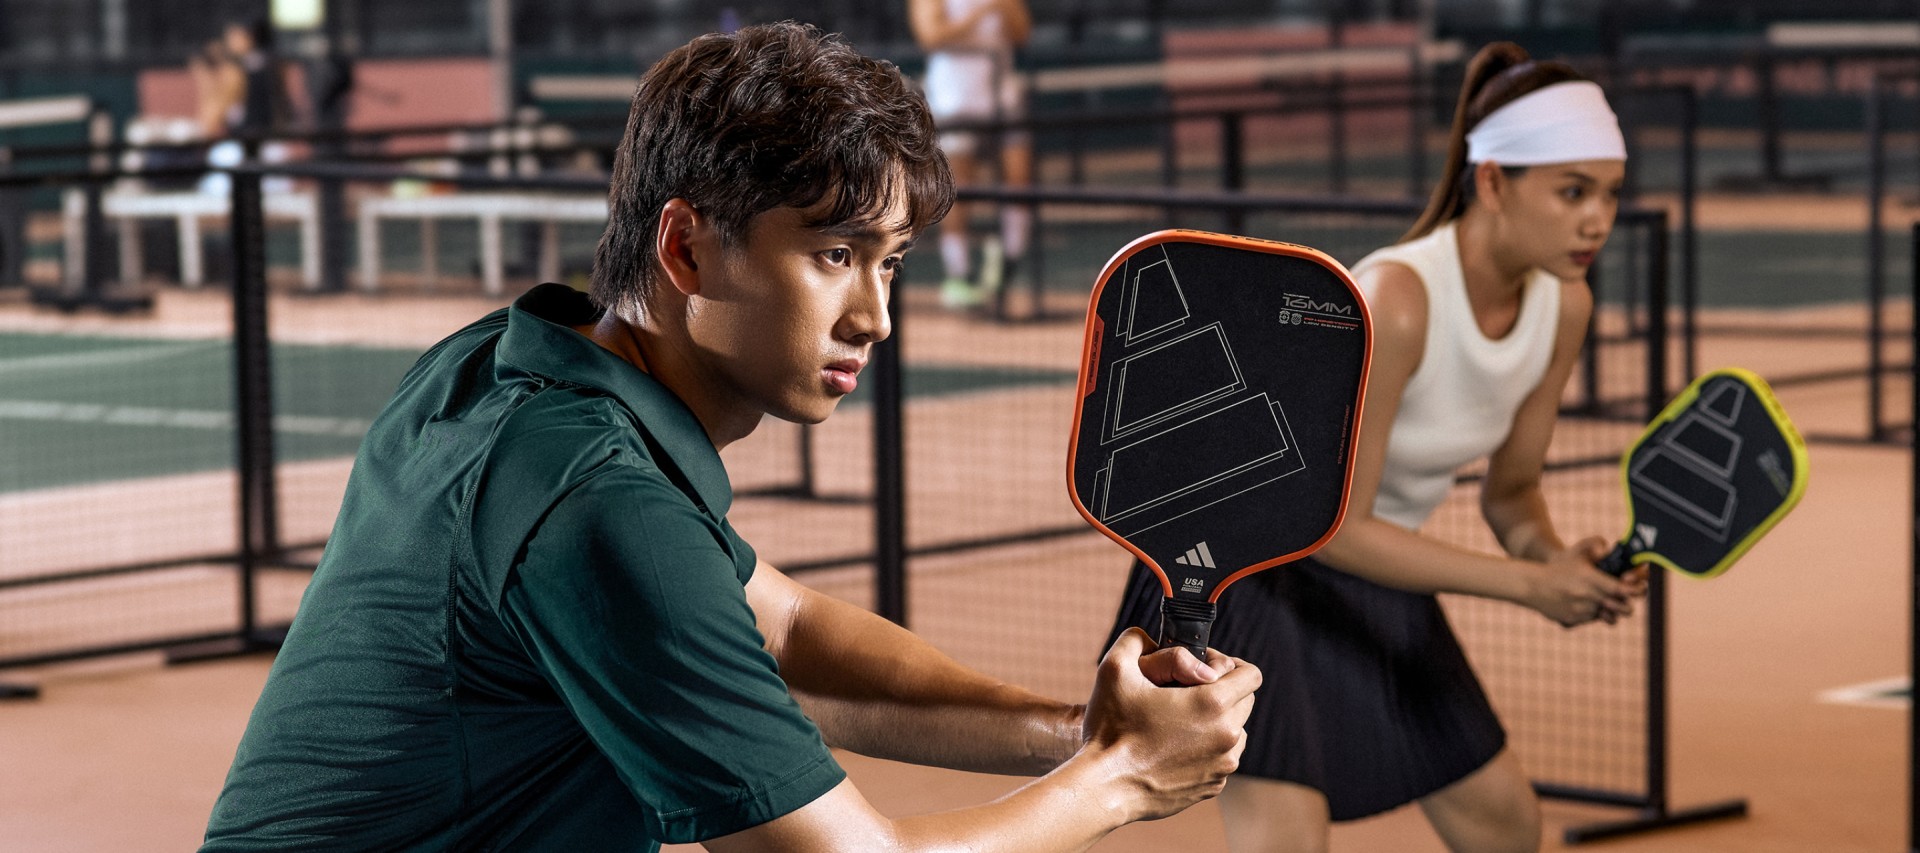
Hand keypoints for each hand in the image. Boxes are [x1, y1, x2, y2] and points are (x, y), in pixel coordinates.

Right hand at [1081, 629, 1260, 821]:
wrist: (1104, 787)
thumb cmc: (1110, 729)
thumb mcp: (1114, 670)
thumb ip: (1135, 640)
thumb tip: (1150, 637)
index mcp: (1212, 704)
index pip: (1250, 674)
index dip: (1228, 663)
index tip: (1203, 666)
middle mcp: (1226, 736)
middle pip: (1245, 701)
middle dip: (1223, 690)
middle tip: (1187, 691)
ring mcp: (1222, 764)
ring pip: (1236, 730)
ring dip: (1218, 720)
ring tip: (1181, 719)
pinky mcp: (1213, 785)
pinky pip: (1223, 757)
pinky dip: (1208, 748)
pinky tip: (1175, 745)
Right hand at [1524, 537, 1640, 627]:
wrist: (1532, 585)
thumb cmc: (1559, 567)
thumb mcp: (1578, 552)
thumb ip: (1596, 545)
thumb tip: (1610, 549)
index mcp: (1590, 579)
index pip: (1622, 589)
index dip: (1635, 591)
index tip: (1637, 590)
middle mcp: (1587, 596)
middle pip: (1622, 608)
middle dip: (1627, 607)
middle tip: (1625, 604)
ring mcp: (1580, 610)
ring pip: (1607, 616)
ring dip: (1607, 611)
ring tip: (1601, 603)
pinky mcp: (1572, 620)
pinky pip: (1590, 620)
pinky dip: (1589, 614)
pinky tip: (1580, 605)